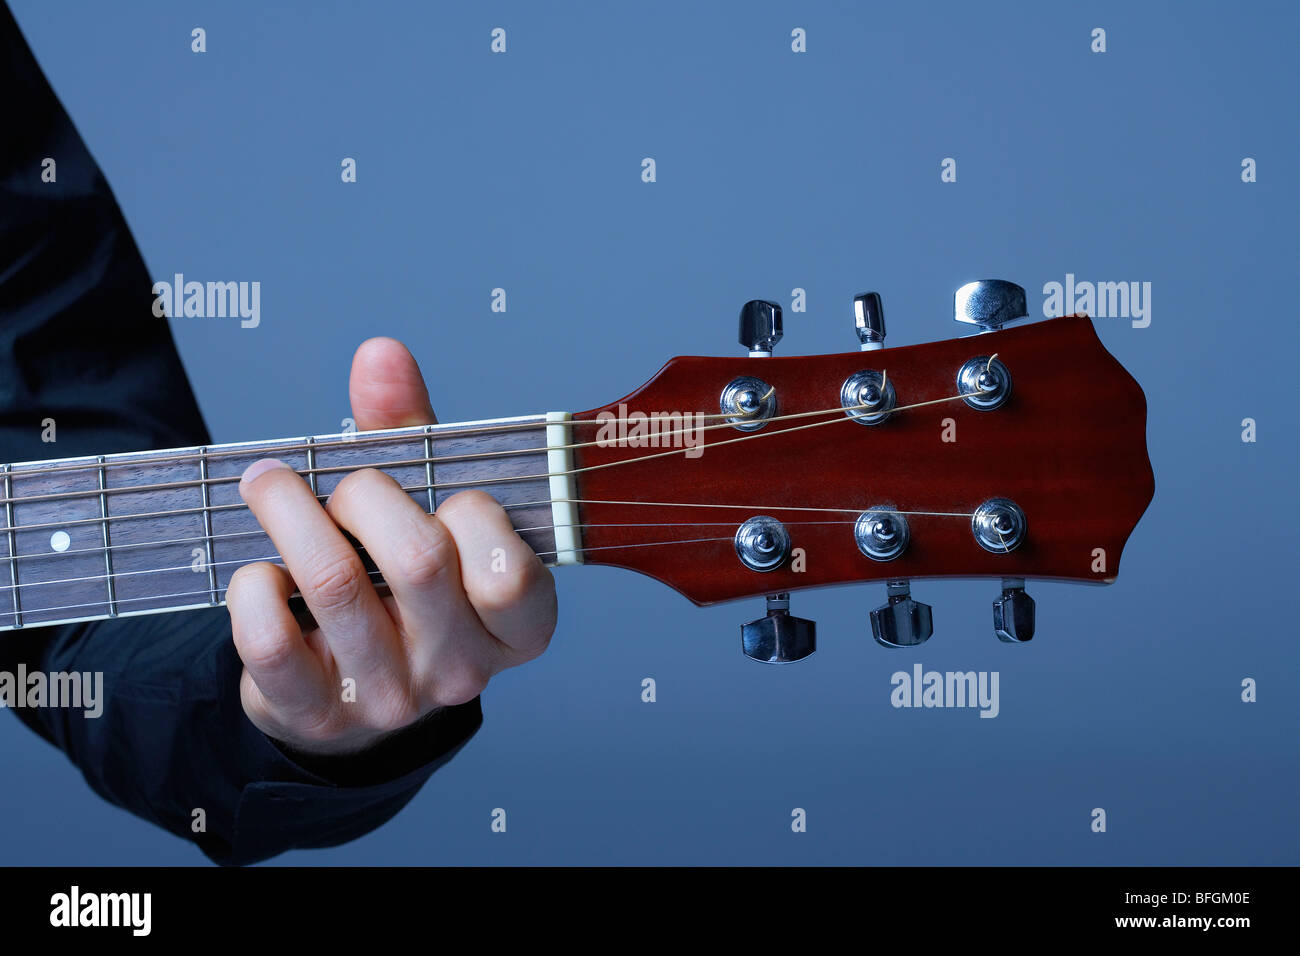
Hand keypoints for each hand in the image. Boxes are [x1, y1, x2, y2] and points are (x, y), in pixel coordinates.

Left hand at [225, 338, 556, 755]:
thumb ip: (412, 432)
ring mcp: (390, 700)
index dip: (471, 514)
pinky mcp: (314, 715)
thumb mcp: (429, 508)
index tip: (446, 498)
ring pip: (335, 587)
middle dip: (365, 495)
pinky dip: (250, 588)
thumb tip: (381, 354)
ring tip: (269, 485)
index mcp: (517, 626)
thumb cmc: (405, 582)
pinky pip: (270, 643)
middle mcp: (463, 672)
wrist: (356, 694)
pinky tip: (259, 573)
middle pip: (419, 561)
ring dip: (290, 513)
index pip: (510, 573)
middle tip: (344, 487)